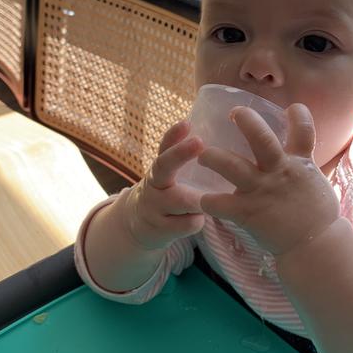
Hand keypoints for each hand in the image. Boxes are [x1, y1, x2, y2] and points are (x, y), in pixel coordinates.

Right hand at [123, 120, 205, 249]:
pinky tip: (199, 219)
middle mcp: (153, 184)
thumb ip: (182, 157)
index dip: (173, 135)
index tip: (187, 123)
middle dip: (180, 154)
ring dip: (198, 199)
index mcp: (158, 168)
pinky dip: (196, 221)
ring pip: (181, 200)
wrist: (138, 226)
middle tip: (199, 142)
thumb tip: (214, 134)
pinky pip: (187, 224)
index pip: (163, 147)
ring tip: (209, 199)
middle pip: (163, 166)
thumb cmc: (165, 193)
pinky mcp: (160, 229)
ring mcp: (154, 207)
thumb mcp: (167, 174)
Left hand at [198, 104, 339, 256]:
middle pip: (262, 139)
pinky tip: (202, 201)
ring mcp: (263, 191)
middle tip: (234, 113)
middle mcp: (280, 171)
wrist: (315, 246)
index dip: (298, 114)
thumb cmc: (316, 214)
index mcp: (300, 162)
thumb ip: (303, 163)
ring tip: (203, 155)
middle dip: (246, 122)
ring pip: (233, 166)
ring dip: (214, 158)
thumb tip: (300, 149)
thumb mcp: (315, 181)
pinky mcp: (250, 213)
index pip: (303, 130)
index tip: (290, 107)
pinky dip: (209, 202)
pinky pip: (222, 204)